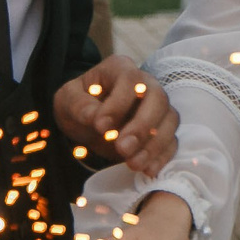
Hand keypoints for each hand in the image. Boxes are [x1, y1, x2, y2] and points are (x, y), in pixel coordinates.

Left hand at [54, 55, 177, 174]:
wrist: (87, 123)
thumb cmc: (78, 105)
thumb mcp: (67, 100)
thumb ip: (78, 105)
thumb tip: (95, 118)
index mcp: (119, 69)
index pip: (130, 79)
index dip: (118, 103)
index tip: (100, 127)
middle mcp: (145, 84)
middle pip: (158, 98)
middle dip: (142, 126)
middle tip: (122, 148)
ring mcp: (157, 107)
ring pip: (169, 120)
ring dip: (154, 144)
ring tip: (132, 163)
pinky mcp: (162, 129)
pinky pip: (172, 141)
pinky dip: (162, 156)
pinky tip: (147, 170)